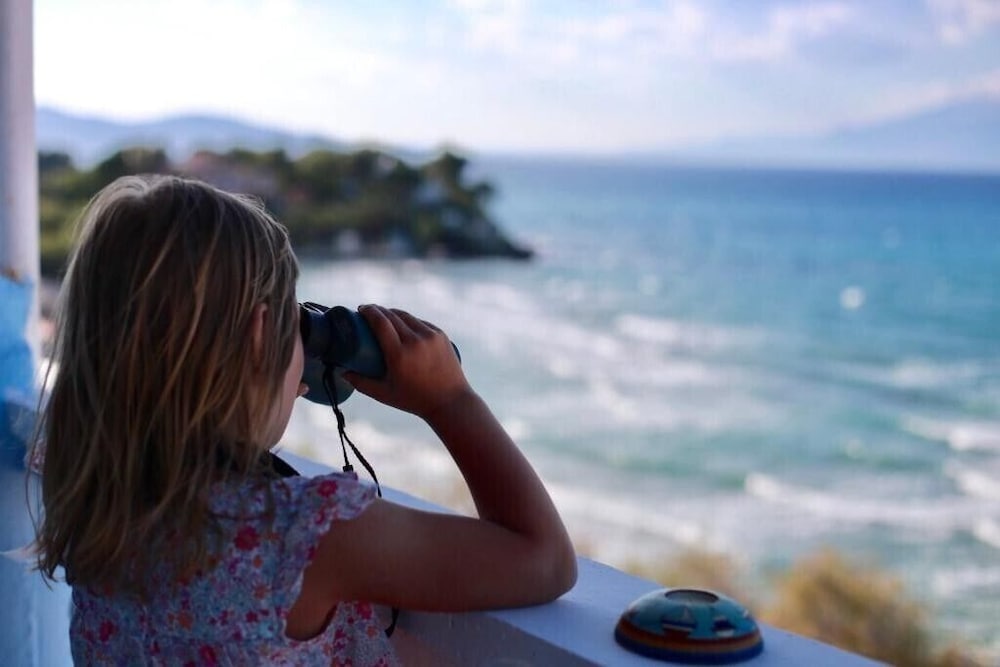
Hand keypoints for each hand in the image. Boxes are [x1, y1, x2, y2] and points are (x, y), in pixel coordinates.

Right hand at [345, 305, 470, 417]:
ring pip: (407, 316)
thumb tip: (343, 372)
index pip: (380, 322)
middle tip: (369, 312)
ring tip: (384, 316)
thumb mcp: (384, 393)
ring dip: (393, 313)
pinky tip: (403, 323)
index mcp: (399, 354)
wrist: (450, 401)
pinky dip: (409, 320)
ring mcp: (430, 336)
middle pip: (392, 316)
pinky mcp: (441, 335)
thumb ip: (361, 383)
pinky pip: (420, 322)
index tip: (361, 309)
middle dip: (378, 310)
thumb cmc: (414, 400)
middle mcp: (415, 341)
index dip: (369, 311)